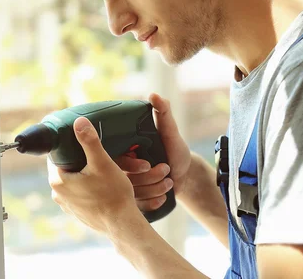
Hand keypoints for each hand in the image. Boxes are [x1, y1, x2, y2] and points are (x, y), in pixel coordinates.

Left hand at [47, 116, 139, 233]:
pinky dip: (87, 186)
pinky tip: (100, 184)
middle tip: (93, 152)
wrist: (122, 223)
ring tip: (98, 167)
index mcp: (58, 181)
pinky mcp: (78, 212)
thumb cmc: (112, 194)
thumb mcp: (102, 162)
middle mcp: (58, 195)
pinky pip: (79, 193)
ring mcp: (68, 205)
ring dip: (82, 173)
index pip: (56, 155)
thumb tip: (79, 122)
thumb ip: (89, 141)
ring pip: (72, 180)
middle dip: (77, 159)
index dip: (68, 146)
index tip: (79, 139)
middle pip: (64, 167)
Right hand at [116, 93, 191, 212]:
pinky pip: (138, 207)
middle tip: (167, 171)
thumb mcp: (170, 132)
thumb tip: (154, 94)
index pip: (117, 159)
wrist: (185, 173)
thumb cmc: (175, 149)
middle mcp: (122, 169)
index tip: (147, 163)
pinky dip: (154, 203)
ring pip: (133, 195)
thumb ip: (163, 113)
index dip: (131, 164)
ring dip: (155, 189)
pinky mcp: (135, 201)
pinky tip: (164, 196)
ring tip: (169, 182)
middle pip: (125, 180)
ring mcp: (128, 187)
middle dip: (149, 179)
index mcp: (125, 150)